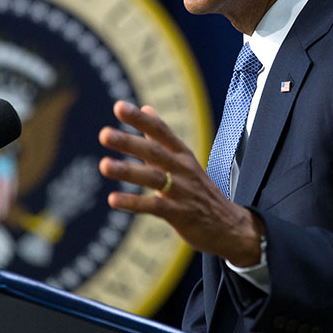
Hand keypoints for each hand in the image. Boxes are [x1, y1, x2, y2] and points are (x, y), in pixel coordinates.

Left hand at [98, 100, 263, 266]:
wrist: (229, 225)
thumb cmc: (200, 190)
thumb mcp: (184, 160)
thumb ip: (161, 137)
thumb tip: (146, 108)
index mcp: (183, 154)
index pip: (161, 131)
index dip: (140, 119)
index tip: (119, 106)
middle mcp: (183, 169)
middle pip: (155, 152)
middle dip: (130, 142)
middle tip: (104, 134)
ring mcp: (183, 191)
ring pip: (154, 178)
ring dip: (128, 171)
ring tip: (103, 166)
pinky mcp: (181, 214)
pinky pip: (155, 206)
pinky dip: (134, 202)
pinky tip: (113, 199)